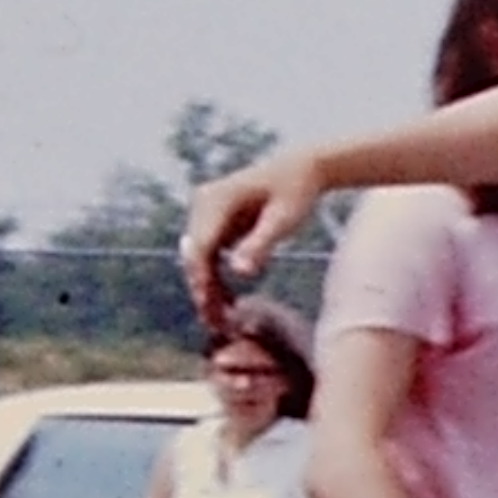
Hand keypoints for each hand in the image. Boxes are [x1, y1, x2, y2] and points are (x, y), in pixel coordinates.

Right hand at [181, 151, 321, 316]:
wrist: (301, 170)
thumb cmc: (297, 192)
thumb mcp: (284, 220)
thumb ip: (261, 245)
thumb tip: (240, 273)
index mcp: (217, 200)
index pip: (200, 248)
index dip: (203, 281)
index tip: (212, 311)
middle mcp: (204, 204)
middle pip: (195, 256)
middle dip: (204, 292)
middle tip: (218, 327)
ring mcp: (206, 213)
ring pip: (200, 260)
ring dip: (209, 290)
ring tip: (224, 323)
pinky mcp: (215, 223)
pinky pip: (210, 257)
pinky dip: (217, 280)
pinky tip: (231, 305)